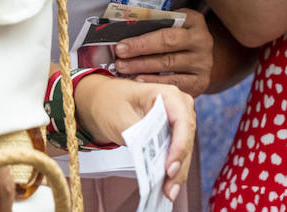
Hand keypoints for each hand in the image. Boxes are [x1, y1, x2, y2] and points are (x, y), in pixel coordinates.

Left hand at [74, 75, 194, 203]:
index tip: (169, 167)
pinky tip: (167, 185)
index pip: (182, 121)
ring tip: (169, 192)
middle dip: (179, 165)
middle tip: (170, 187)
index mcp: (167, 94)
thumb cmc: (110, 101)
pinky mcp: (171, 132)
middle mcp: (177, 106)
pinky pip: (176, 152)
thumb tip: (151, 155)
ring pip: (184, 149)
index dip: (179, 146)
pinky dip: (172, 168)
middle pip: (185, 138)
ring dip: (177, 171)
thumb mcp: (120, 117)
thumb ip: (138, 135)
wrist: (101, 99)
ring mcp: (176, 120)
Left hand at [112, 8, 211, 94]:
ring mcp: (203, 63)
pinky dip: (156, 83)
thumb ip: (153, 23)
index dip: (142, 39)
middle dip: (140, 51)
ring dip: (143, 68)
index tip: (121, 45)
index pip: (166, 29)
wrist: (199, 55)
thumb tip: (123, 30)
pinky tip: (140, 81)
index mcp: (194, 20)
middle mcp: (202, 41)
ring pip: (169, 66)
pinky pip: (175, 84)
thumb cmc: (178, 36)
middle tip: (119, 58)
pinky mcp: (200, 82)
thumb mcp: (171, 23)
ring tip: (124, 69)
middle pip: (168, 46)